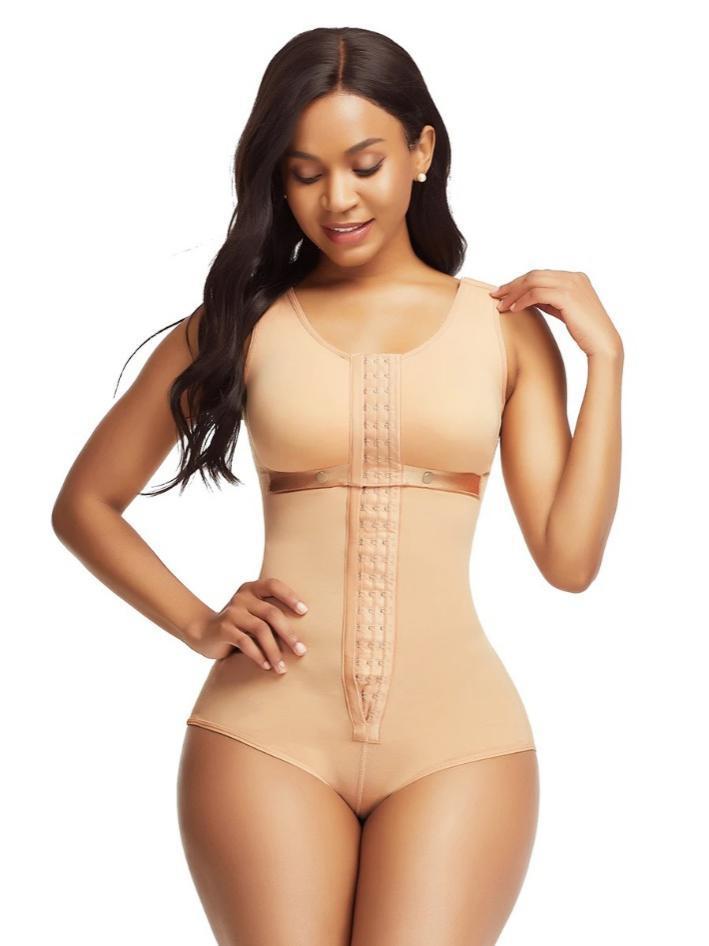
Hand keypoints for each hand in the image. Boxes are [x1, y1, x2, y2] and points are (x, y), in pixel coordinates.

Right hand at [185, 577, 308, 672]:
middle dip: (289, 634)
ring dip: (274, 651)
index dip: (290, 596)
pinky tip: (266, 666)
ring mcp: (232, 612)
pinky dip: (258, 655)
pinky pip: (245, 642)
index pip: (274, 585)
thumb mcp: (253, 613)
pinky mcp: (223, 629)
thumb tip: (304, 632)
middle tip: (301, 651)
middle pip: (271, 613)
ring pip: (260, 630)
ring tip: (282, 668)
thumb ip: (270, 614)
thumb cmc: (238, 624)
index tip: (305, 612)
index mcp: (252, 589)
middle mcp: (242, 597)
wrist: (202, 631)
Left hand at [489, 270, 622, 357]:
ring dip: (514, 293)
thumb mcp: (564, 310)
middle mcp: (574, 277)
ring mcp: (572, 284)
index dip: (520, 282)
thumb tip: (527, 297)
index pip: (540, 274)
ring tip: (501, 306)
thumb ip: (549, 300)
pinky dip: (522, 300)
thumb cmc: (584, 332)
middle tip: (495, 296)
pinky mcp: (567, 296)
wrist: (603, 345)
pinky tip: (513, 310)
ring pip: (533, 282)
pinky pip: (537, 294)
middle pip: (534, 275)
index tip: (504, 293)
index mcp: (575, 277)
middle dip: (512, 285)